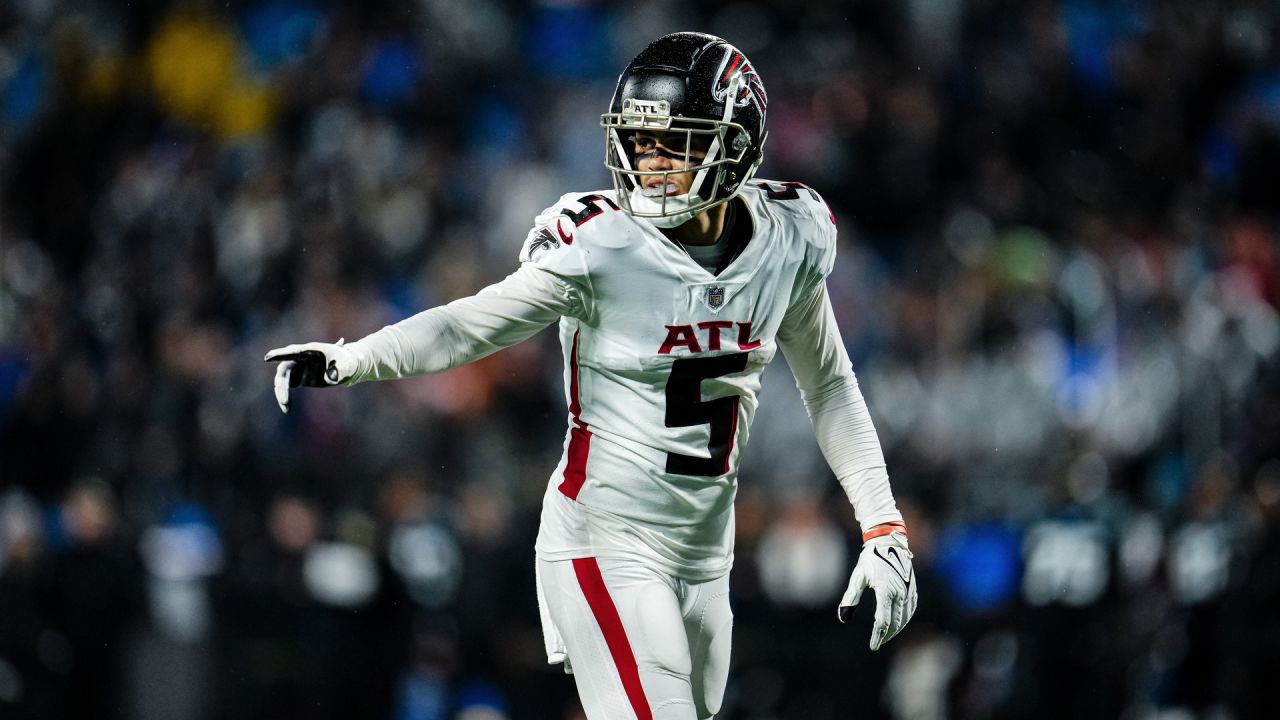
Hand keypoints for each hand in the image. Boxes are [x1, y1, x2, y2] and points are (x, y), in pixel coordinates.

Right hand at [264, 339, 356, 412]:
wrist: (345, 366)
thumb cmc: (346, 361)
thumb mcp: (347, 365)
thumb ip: (341, 369)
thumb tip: (332, 377)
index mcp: (310, 350)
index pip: (292, 351)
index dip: (280, 354)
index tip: (267, 358)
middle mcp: (298, 357)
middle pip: (284, 369)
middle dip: (282, 384)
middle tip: (284, 399)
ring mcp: (295, 367)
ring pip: (281, 380)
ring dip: (281, 393)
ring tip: (286, 406)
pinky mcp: (295, 378)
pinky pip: (284, 388)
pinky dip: (283, 397)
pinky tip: (287, 409)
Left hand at [838, 525, 916, 650]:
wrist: (888, 541)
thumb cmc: (870, 558)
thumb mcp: (858, 577)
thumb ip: (851, 597)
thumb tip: (843, 617)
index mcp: (885, 590)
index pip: (882, 620)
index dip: (877, 635)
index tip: (873, 645)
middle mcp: (899, 592)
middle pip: (895, 622)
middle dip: (886, 635)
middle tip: (877, 642)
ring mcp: (907, 591)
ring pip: (905, 617)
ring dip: (896, 629)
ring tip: (886, 636)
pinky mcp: (911, 588)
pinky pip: (911, 609)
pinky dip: (905, 619)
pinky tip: (899, 623)